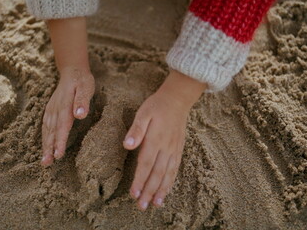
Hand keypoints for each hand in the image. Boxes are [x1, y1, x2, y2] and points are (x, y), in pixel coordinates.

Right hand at [41, 68, 93, 164]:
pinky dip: (44, 137)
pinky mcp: (50, 110)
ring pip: (47, 130)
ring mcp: (51, 110)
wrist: (72, 70)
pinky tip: (44, 146)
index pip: (62, 126)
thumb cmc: (82, 80)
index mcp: (64, 105)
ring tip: (44, 161)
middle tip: (47, 163)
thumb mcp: (86, 87)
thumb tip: (79, 115)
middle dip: (49, 148)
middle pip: (51, 131)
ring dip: (45, 145)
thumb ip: (82, 101)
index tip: (58, 155)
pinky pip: (45, 126)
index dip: (59, 141)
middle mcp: (55, 109)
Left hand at [123, 69, 206, 209]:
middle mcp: (165, 148)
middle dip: (149, 191)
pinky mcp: (178, 150)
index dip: (139, 180)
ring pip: (167, 174)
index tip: (133, 193)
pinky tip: (166, 191)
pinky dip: (170, 182)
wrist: (177, 100)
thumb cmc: (156, 106)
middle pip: (157, 174)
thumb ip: (136, 130)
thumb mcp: (143, 113)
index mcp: (155, 140)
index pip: (146, 164)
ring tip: (155, 204)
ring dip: (161, 190)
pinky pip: (175, 169)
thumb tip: (127, 145)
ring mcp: (173, 150)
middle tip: (142, 206)